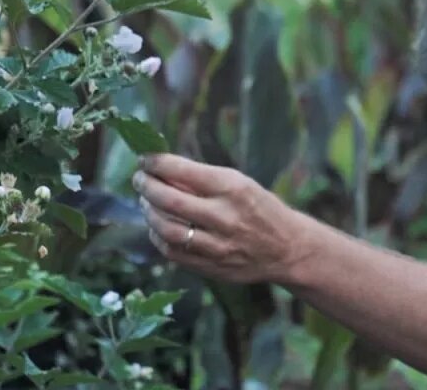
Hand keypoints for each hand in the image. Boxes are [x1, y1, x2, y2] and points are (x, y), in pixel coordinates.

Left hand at [132, 154, 313, 284]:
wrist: (287, 249)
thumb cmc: (259, 208)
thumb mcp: (239, 183)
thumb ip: (201, 179)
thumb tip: (160, 168)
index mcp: (232, 188)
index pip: (183, 171)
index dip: (156, 163)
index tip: (145, 159)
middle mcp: (224, 217)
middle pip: (169, 201)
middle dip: (146, 186)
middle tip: (139, 179)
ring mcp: (217, 245)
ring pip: (167, 229)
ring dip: (149, 212)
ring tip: (145, 202)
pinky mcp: (212, 267)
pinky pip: (173, 252)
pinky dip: (158, 237)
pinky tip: (156, 226)